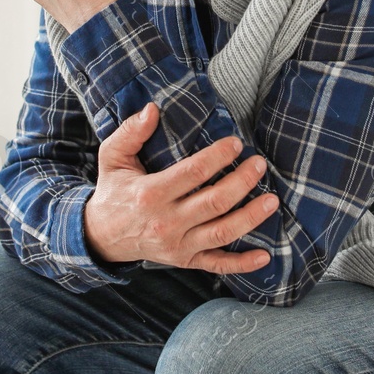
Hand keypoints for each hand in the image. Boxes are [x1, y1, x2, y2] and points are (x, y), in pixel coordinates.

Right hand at [83, 103, 277, 273]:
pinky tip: (265, 255)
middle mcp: (166, 222)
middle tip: (259, 164)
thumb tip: (153, 109)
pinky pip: (217, 265)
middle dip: (242, 182)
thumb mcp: (113, 157)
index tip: (236, 143)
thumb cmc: (113, 190)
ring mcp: (177, 245)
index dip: (218, 157)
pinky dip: (242, 264)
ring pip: (222, 233)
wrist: (101, 236)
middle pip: (214, 202)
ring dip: (251, 218)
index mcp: (150, 194)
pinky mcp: (184, 260)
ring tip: (272, 200)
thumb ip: (131, 132)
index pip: (193, 173)